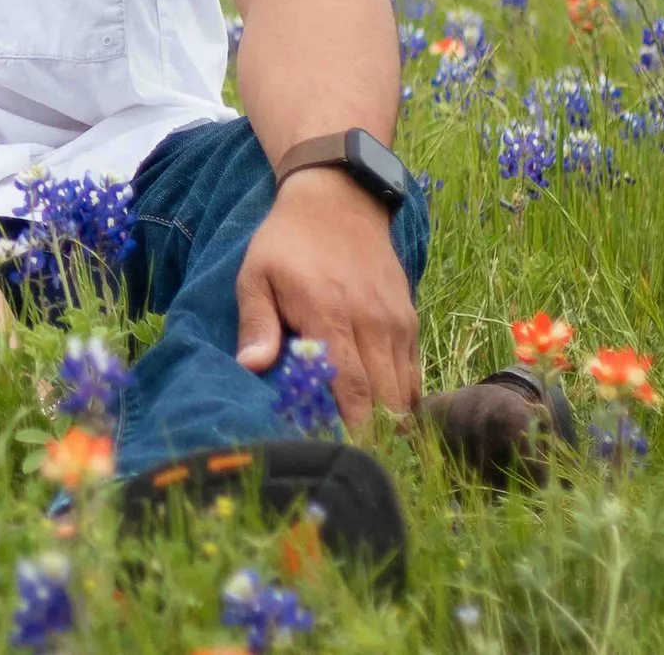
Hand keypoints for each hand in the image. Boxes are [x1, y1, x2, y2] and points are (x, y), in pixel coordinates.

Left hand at [235, 168, 419, 438]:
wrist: (338, 199)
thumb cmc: (287, 242)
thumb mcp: (256, 274)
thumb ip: (256, 322)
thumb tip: (250, 367)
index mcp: (330, 315)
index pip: (350, 387)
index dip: (349, 428)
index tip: (337, 455)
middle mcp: (372, 323)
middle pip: (384, 399)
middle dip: (373, 436)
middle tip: (354, 464)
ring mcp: (396, 321)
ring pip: (405, 390)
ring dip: (391, 423)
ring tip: (372, 453)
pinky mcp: (409, 319)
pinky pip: (413, 371)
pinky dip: (403, 399)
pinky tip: (386, 420)